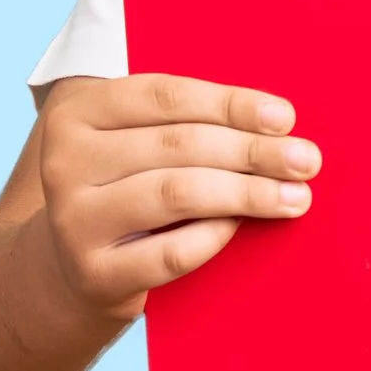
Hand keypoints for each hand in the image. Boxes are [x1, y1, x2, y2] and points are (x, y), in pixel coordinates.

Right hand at [34, 73, 320, 320]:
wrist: (69, 270)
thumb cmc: (126, 186)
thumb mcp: (136, 139)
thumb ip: (189, 120)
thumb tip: (277, 121)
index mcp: (78, 111)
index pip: (165, 96)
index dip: (231, 104)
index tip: (284, 117)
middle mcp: (65, 161)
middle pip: (178, 145)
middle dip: (252, 151)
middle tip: (306, 160)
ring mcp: (74, 220)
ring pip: (176, 194)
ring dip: (247, 193)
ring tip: (295, 197)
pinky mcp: (94, 273)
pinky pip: (172, 251)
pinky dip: (217, 235)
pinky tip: (243, 227)